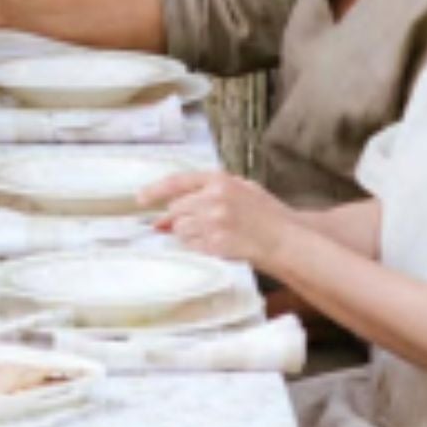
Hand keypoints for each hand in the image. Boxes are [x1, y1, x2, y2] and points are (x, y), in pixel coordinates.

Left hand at [140, 170, 298, 270]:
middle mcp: (214, 200)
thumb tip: (164, 216)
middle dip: (180, 218)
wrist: (286, 238)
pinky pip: (191, 245)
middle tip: (201, 222)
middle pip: (176, 209)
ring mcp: (214, 223)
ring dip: (188, 233)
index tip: (140, 198)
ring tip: (214, 232)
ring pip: (180, 229)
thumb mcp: (240, 190)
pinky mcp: (215, 244)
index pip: (177, 182)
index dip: (155, 190)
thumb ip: (204, 195)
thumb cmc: (265, 214)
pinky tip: (217, 243)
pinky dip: (197, 245)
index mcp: (221, 181)